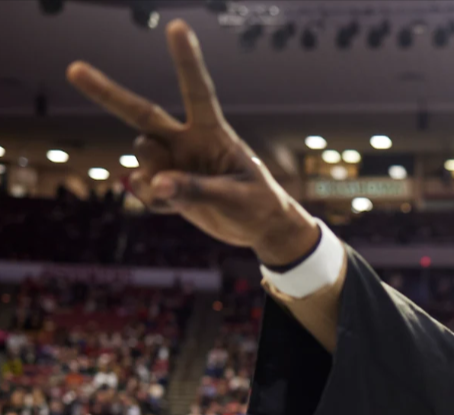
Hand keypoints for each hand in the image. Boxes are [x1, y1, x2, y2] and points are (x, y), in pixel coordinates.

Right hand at [66, 19, 319, 266]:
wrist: (260, 228)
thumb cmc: (258, 204)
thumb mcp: (236, 197)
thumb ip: (197, 190)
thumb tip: (155, 183)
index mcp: (213, 134)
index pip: (197, 92)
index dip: (187, 61)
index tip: (177, 27)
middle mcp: (187, 141)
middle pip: (142, 114)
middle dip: (107, 92)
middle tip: (74, 69)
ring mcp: (173, 162)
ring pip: (142, 156)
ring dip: (153, 175)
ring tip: (179, 192)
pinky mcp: (165, 186)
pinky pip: (143, 188)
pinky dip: (154, 200)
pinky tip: (175, 207)